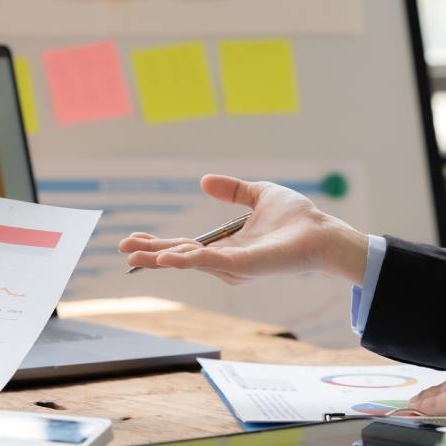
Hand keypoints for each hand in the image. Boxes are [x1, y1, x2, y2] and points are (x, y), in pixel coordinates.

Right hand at [118, 175, 369, 284]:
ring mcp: (234, 265)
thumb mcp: (258, 194)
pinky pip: (213, 262)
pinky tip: (169, 258)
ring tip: (136, 256)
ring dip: (162, 259)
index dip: (159, 242)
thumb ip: (232, 190)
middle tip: (123, 250)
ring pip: (190, 262)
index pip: (184, 246)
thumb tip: (203, 180)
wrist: (321, 230)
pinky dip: (190, 260)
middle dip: (151, 254)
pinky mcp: (247, 265)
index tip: (133, 238)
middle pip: (180, 257)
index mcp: (224, 245)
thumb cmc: (296, 218)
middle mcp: (225, 260)